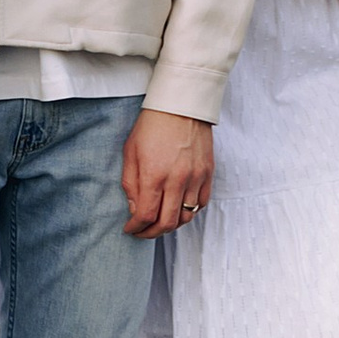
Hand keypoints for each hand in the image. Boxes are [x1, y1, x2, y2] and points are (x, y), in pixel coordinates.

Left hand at [122, 108, 213, 239]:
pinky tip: (179, 208)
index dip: (136, 228)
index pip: (146, 215)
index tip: (130, 229)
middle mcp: (177, 180)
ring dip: (172, 224)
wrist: (180, 105)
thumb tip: (135, 209)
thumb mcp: (131, 152)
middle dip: (152, 233)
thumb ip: (131, 184)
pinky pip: (202, 203)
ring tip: (160, 221)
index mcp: (154, 175)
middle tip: (143, 232)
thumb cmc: (152, 125)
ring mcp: (196, 177)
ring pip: (187, 217)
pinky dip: (190, 211)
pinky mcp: (208, 173)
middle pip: (168, 222)